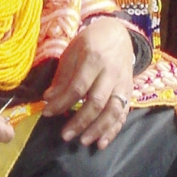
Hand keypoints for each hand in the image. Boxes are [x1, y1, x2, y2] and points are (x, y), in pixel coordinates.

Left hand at [42, 17, 134, 149]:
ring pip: (113, 110)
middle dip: (80, 121)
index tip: (47, 113)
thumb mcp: (72, 52)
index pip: (78, 87)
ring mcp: (123, 83)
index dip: (62, 102)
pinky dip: (113, 129)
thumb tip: (48, 99)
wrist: (118, 34)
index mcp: (94, 58)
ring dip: (98, 129)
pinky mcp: (129, 91)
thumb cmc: (90, 42)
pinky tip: (102, 142)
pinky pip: (123, 114)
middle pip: (97, 101)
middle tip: (65, 135)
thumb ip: (62, 76)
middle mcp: (111, 72)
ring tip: (84, 142)